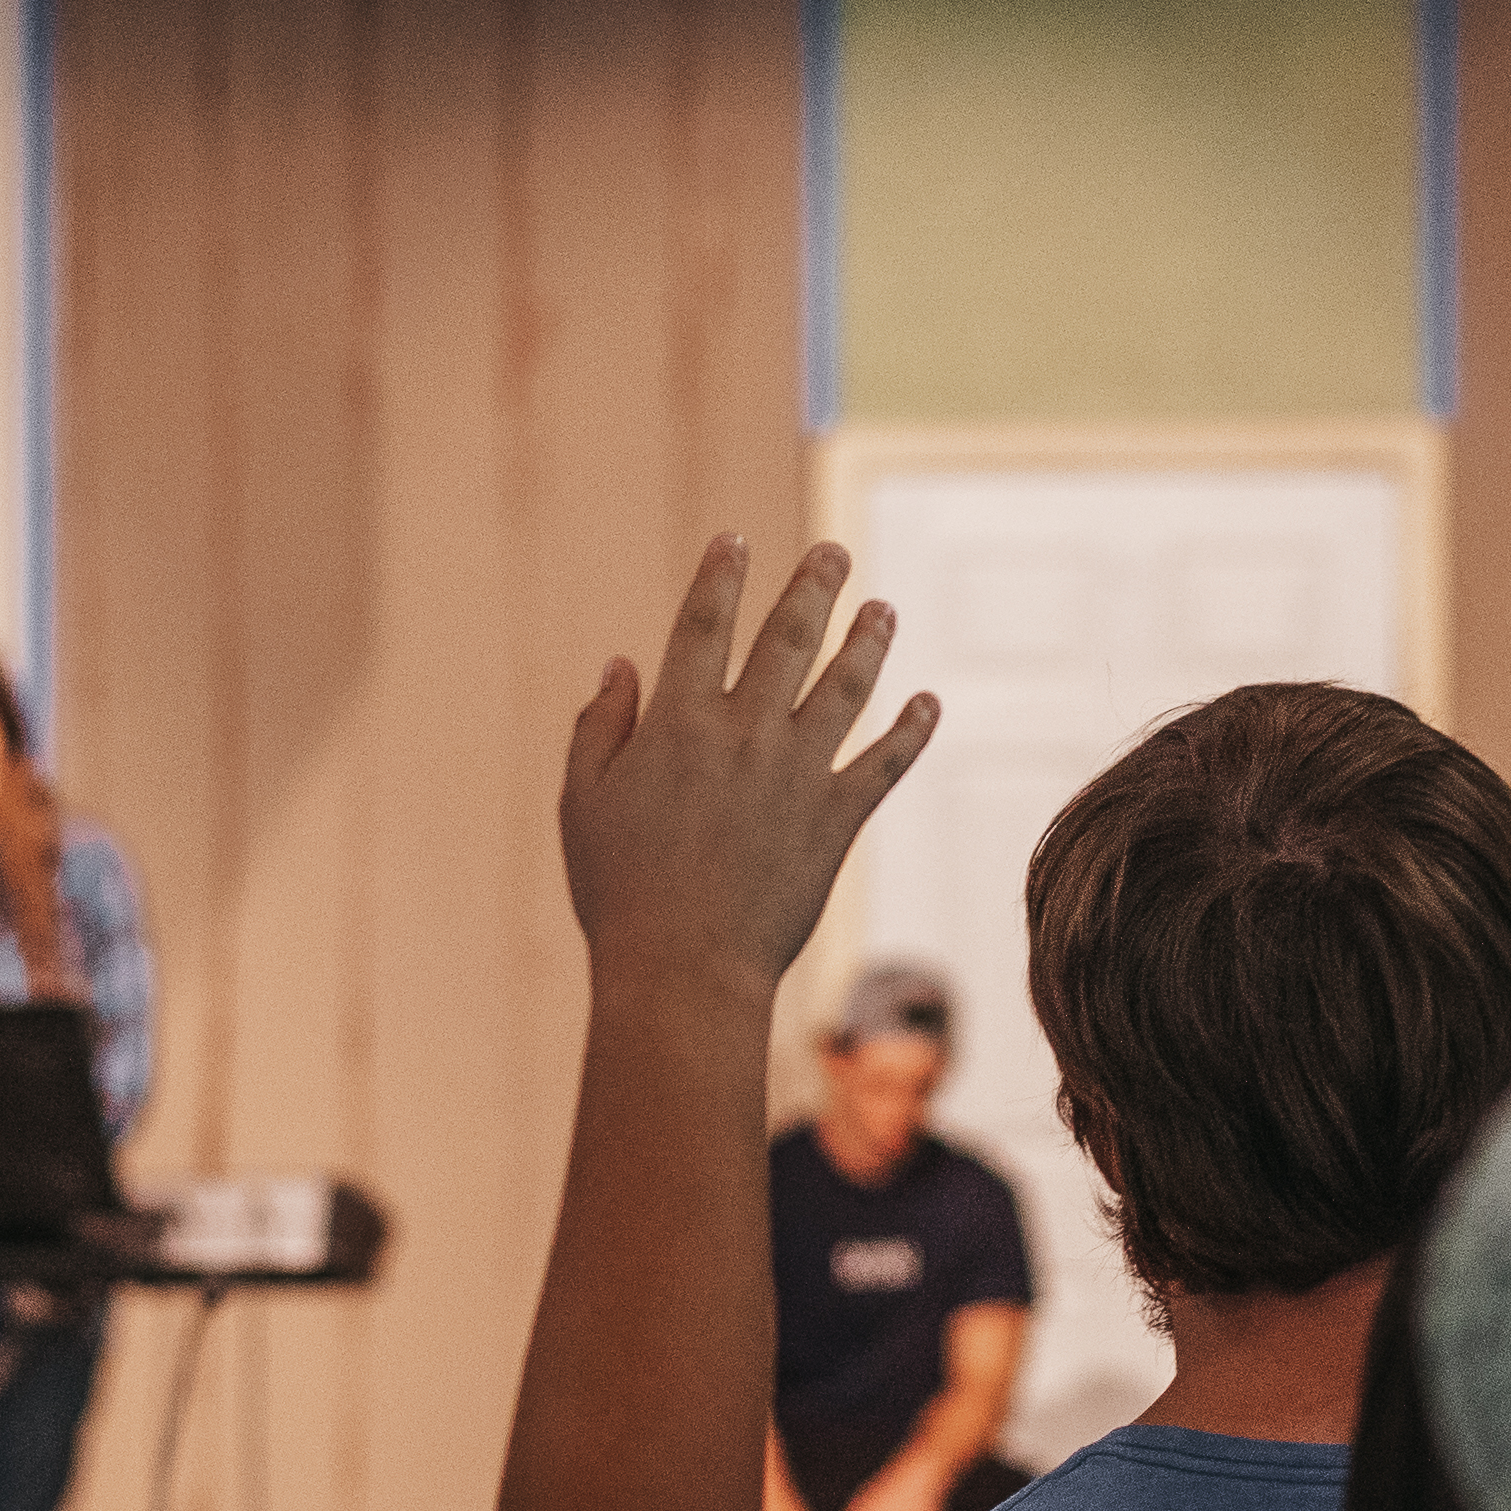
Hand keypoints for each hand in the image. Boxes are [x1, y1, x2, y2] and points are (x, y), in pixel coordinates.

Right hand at [559, 536, 934, 984]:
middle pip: (787, 639)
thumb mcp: (583, 804)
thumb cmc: (619, 892)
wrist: (683, 969)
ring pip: (845, 687)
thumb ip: (599, 728)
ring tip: (883, 609)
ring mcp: (797, 773)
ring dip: (868, 642)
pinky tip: (928, 702)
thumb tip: (619, 665)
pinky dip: (910, 730)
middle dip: (813, 587)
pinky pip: (883, 763)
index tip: (736, 541)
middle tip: (835, 552)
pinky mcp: (836, 819)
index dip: (720, 577)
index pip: (703, 627)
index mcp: (677, 722)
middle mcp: (744, 733)